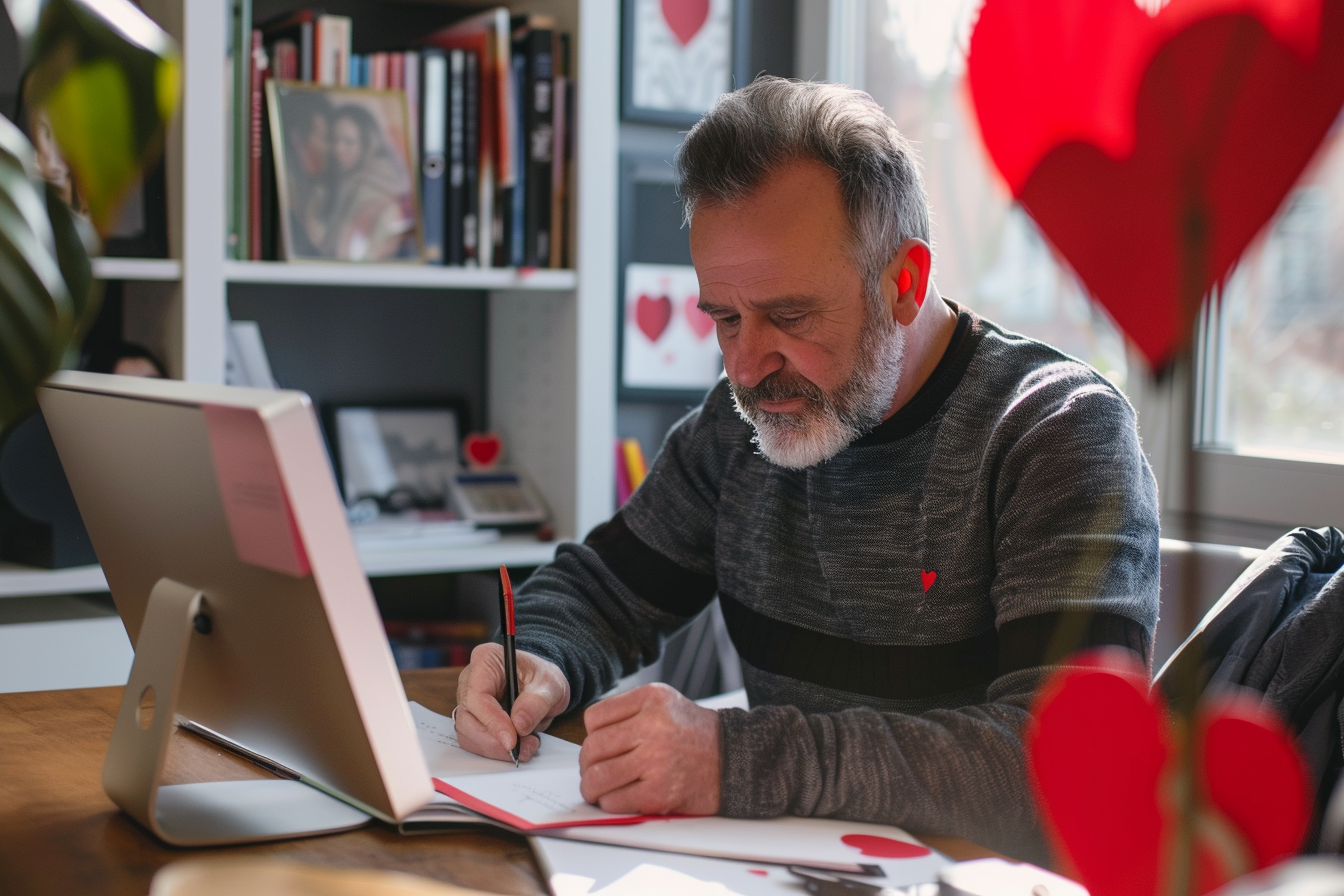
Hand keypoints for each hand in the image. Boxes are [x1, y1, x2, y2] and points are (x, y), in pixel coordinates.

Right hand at [454, 643, 570, 762]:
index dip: (492, 722)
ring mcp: (468, 701)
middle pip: (467, 719)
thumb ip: (536, 703)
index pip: (477, 696)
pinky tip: (516, 746)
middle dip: (493, 741)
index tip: (511, 740)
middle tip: (521, 749)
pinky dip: (494, 749)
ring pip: (468, 734)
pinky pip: (475, 740)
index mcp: (486, 660)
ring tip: (525, 747)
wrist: (542, 683)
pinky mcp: (472, 719)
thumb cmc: (542, 676)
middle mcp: (470, 680)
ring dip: (495, 748)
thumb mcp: (550, 684)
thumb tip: (519, 725)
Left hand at [579, 683, 720, 815]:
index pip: (594, 719)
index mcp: (651, 699)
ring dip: (592, 787)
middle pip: (592, 748)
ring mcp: (655, 761)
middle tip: (594, 770)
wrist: (733, 759)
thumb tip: (589, 736)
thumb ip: (628, 711)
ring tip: (599, 788)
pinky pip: (613, 801)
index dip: (592, 735)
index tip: (601, 745)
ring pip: (597, 777)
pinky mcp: (658, 793)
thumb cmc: (693, 733)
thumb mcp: (664, 702)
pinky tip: (620, 797)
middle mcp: (653, 726)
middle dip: (588, 764)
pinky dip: (609, 803)